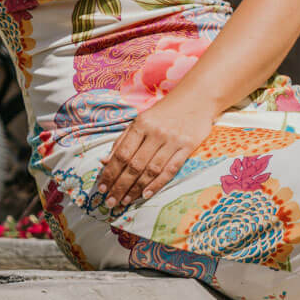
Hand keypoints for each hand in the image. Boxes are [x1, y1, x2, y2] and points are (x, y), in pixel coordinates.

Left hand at [95, 94, 216, 211]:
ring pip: (150, 170)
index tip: (102, 187)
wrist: (196, 98)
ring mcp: (172, 141)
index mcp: (140, 124)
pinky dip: (157, 184)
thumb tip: (105, 161)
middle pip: (134, 165)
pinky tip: (146, 195)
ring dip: (136, 189)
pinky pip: (170, 170)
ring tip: (125, 201)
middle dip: (120, 185)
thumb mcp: (141, 120)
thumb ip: (123, 140)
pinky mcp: (187, 147)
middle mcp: (155, 133)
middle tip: (111, 201)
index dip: (110, 172)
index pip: (121, 153)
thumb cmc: (164, 112)